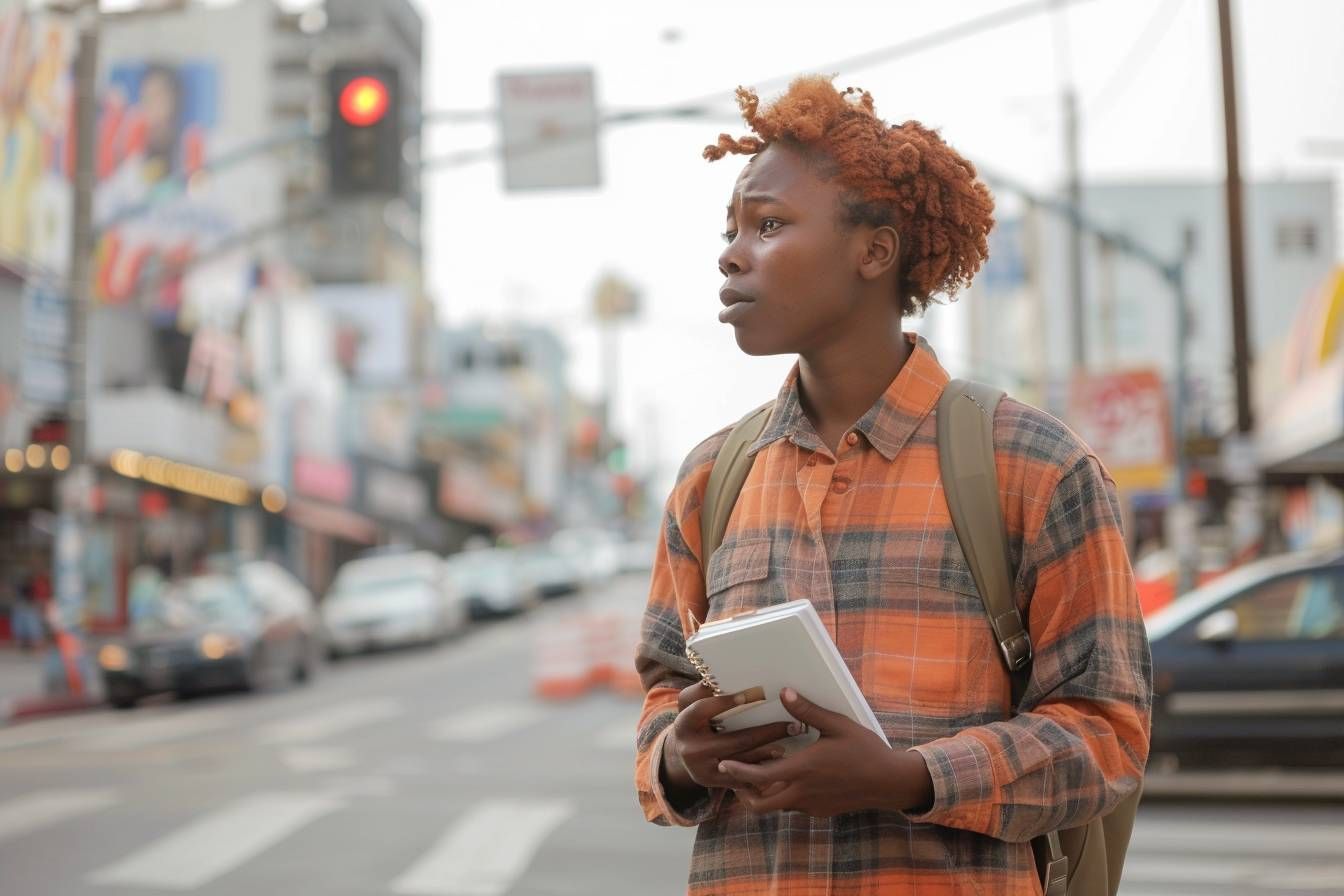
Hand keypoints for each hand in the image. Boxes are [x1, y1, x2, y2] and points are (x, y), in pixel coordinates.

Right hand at [662, 682, 800, 796]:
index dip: (723, 702)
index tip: (748, 696)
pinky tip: (780, 759)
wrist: (681, 753)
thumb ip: (702, 689)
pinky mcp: (714, 783)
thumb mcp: (690, 702)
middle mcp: (691, 749)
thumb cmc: (694, 719)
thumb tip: (716, 674)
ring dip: (770, 751)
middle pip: (735, 740)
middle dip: (768, 732)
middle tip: (793, 724)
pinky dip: (762, 769)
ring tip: (792, 740)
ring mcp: (703, 770)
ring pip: (743, 761)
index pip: (703, 710)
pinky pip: (742, 778)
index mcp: (684, 724)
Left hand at [717, 688, 933, 817]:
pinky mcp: (820, 811)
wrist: (889, 782)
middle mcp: (803, 792)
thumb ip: (808, 711)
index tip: (723, 764)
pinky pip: (793, 807)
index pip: (759, 777)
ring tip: (758, 774)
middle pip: (760, 804)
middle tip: (733, 776)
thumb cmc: (865, 750)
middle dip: (742, 793)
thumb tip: (784, 692)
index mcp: (803, 770)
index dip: (737, 772)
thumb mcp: (837, 725)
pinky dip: (783, 796)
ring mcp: (811, 805)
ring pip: (776, 807)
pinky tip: (788, 778)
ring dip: (763, 794)